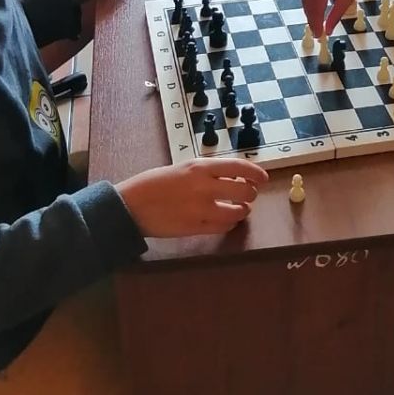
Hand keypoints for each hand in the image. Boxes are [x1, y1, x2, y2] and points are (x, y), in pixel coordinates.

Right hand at [117, 158, 268, 237]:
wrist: (130, 205)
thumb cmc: (153, 184)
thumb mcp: (181, 168)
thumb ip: (205, 172)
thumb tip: (230, 176)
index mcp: (199, 167)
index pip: (238, 167)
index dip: (255, 172)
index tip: (263, 177)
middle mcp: (204, 186)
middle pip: (244, 190)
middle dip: (250, 194)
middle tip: (248, 195)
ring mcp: (201, 208)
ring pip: (237, 212)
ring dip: (242, 210)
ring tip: (239, 209)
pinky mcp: (195, 227)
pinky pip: (223, 226)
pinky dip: (229, 223)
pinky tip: (227, 220)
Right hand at [303, 0, 373, 36]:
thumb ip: (334, 16)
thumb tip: (328, 29)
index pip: (315, 11)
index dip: (316, 25)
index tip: (319, 35)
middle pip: (308, 5)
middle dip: (312, 20)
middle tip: (317, 32)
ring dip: (310, 12)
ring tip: (317, 23)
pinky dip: (312, 3)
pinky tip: (317, 10)